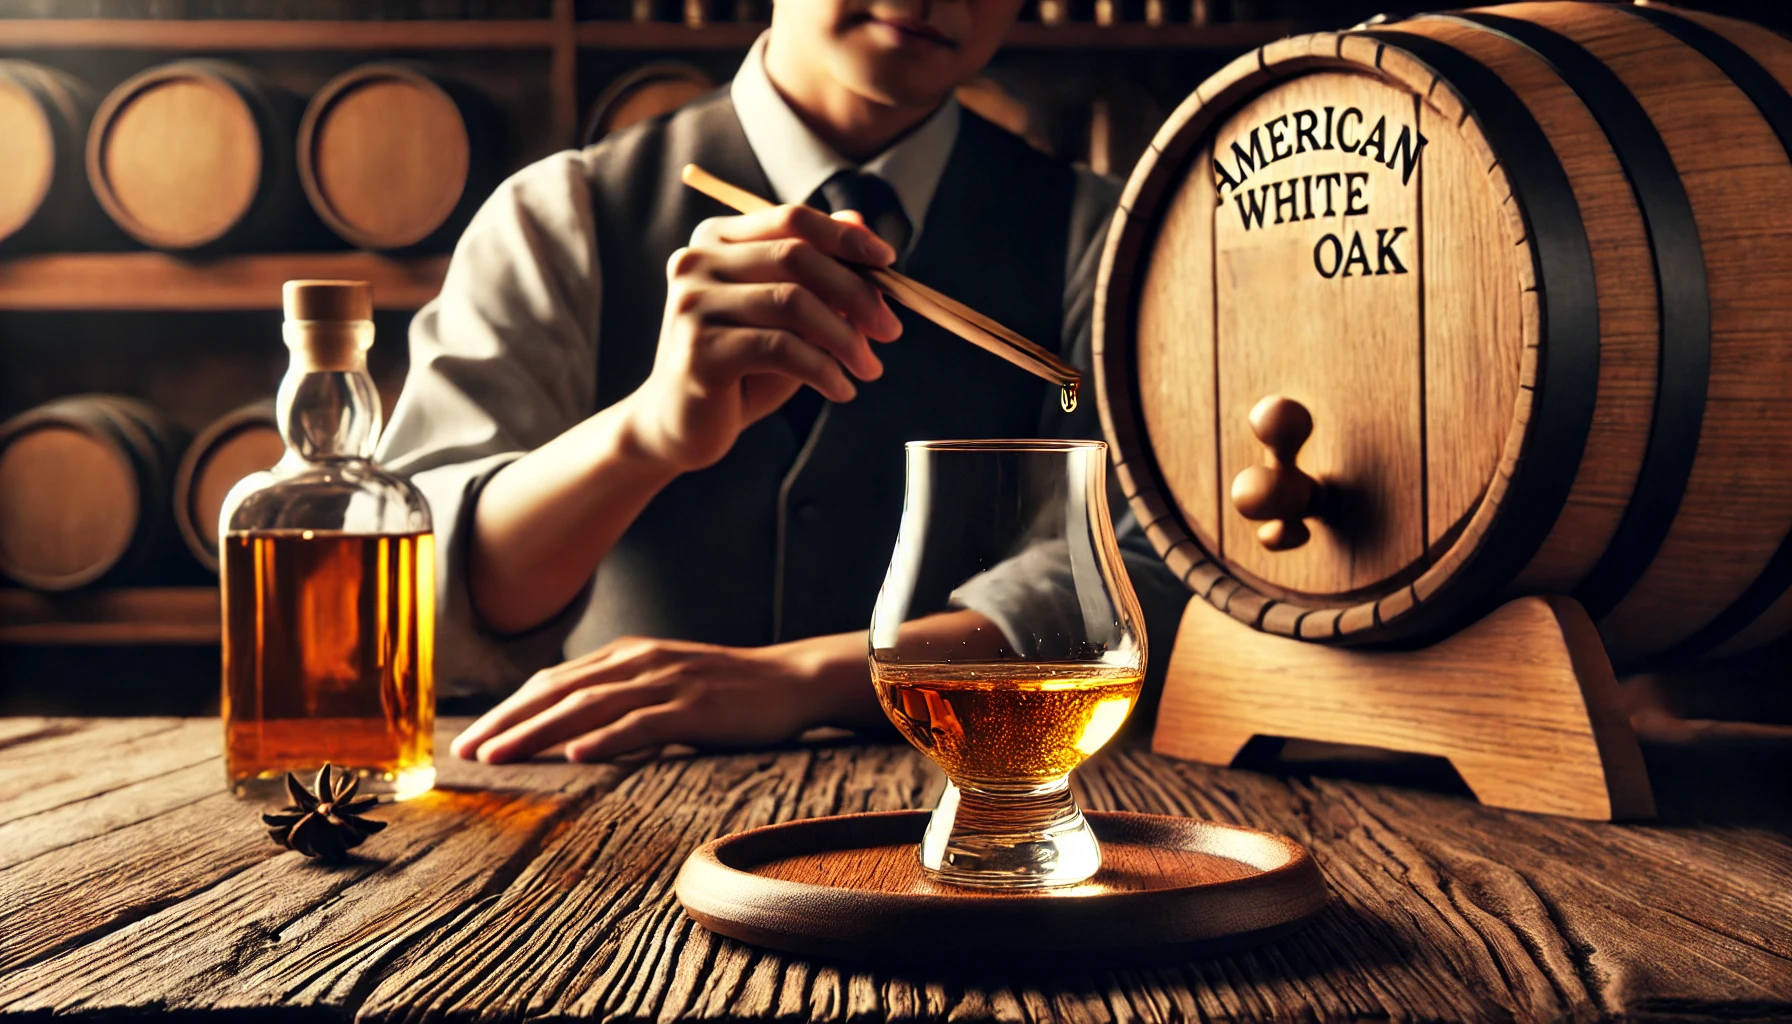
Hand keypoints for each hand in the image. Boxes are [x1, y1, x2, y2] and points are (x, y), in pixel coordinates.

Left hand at [449, 632, 881, 763]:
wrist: (791, 680)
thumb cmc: (725, 691)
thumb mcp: (661, 683)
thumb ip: (617, 696)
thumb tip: (565, 727)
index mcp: (626, 656)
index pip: (552, 681)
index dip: (507, 709)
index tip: (473, 739)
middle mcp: (639, 662)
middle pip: (558, 692)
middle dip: (508, 723)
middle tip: (468, 753)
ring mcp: (667, 683)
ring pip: (589, 706)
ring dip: (539, 732)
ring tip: (503, 756)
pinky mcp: (696, 707)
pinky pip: (644, 724)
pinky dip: (607, 740)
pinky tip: (576, 757)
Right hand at [623, 205, 904, 473]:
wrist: (681, 425)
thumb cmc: (743, 366)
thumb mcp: (787, 315)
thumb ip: (818, 270)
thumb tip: (860, 221)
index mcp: (716, 240)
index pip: (791, 219)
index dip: (845, 237)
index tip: (889, 261)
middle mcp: (696, 262)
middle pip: (796, 256)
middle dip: (856, 292)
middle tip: (891, 329)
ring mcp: (693, 304)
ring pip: (792, 302)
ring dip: (845, 338)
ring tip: (869, 367)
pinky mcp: (699, 350)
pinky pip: (780, 349)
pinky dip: (823, 370)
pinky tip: (842, 390)